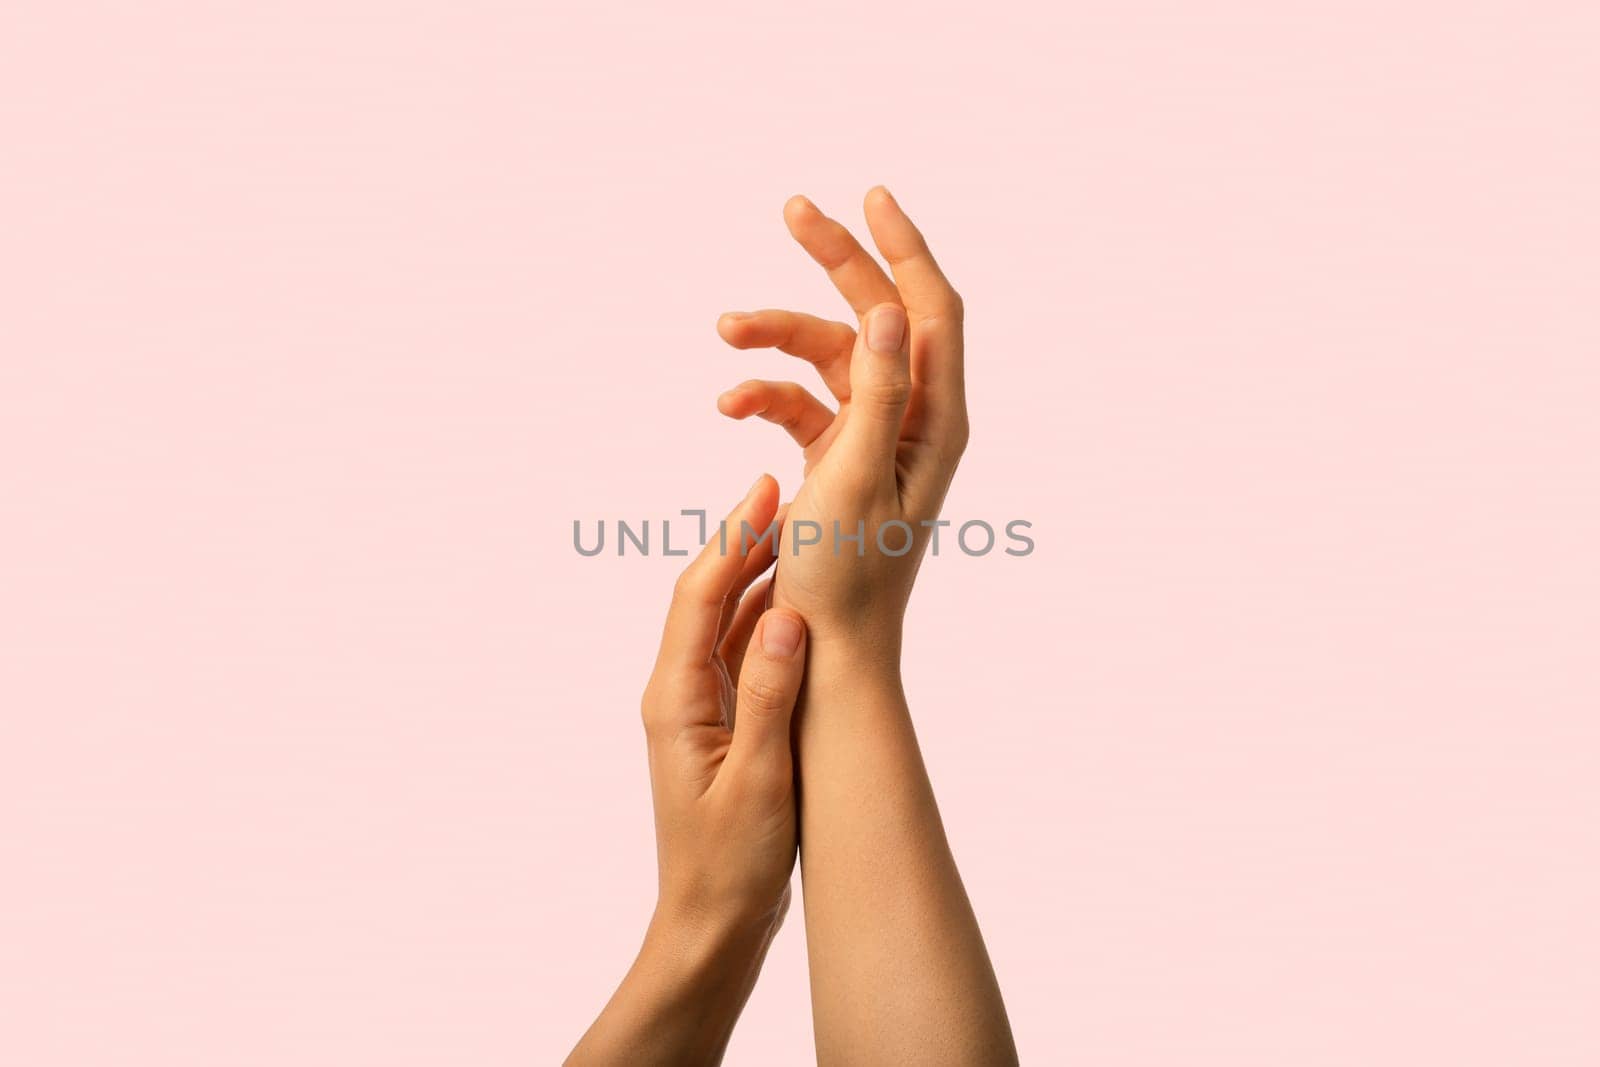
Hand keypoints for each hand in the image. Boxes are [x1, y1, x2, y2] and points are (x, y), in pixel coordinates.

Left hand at [568, 475, 807, 1065]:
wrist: (711, 926)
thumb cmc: (731, 865)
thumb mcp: (759, 780)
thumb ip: (770, 697)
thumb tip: (787, 617)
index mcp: (675, 700)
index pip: (699, 596)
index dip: (732, 537)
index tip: (766, 489)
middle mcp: (679, 695)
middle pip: (709, 598)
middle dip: (745, 541)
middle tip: (788, 491)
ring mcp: (699, 711)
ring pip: (727, 625)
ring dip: (760, 577)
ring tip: (801, 532)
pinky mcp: (722, 729)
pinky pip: (743, 658)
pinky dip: (769, 623)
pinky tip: (800, 604)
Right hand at [715, 188, 966, 651]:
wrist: (825, 651)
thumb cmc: (846, 577)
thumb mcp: (857, 477)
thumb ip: (879, 390)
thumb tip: (891, 308)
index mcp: (935, 421)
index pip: (931, 309)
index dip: (904, 247)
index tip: (869, 195)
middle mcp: (912, 420)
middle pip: (877, 316)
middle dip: (834, 263)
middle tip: (793, 207)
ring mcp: (872, 437)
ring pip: (826, 357)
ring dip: (775, 338)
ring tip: (722, 331)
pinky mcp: (836, 458)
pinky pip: (800, 404)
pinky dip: (764, 395)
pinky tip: (727, 405)